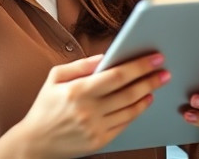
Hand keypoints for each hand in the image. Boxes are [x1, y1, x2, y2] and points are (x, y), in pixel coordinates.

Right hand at [12, 52, 170, 157]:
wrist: (34, 142)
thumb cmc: (45, 107)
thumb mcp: (55, 78)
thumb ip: (81, 65)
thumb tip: (106, 56)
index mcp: (78, 91)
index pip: (116, 75)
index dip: (139, 66)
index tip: (155, 58)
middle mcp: (88, 110)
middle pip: (128, 92)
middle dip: (150, 80)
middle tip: (164, 70)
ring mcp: (95, 128)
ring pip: (130, 109)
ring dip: (147, 95)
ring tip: (157, 84)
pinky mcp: (99, 141)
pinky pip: (124, 124)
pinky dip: (137, 111)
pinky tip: (144, 101)